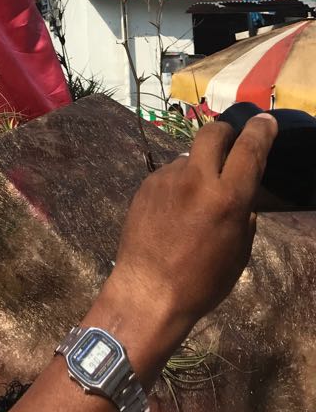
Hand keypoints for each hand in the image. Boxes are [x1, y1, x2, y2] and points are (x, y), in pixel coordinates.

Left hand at [108, 114, 277, 336]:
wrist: (148, 290)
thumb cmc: (202, 281)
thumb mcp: (238, 252)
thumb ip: (243, 214)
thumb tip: (242, 194)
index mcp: (226, 198)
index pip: (249, 150)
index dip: (260, 131)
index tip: (265, 120)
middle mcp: (196, 179)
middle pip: (212, 133)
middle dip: (226, 133)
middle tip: (231, 145)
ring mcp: (167, 178)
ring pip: (189, 156)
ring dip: (199, 167)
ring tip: (197, 200)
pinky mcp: (146, 183)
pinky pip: (170, 173)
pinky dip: (180, 183)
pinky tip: (175, 210)